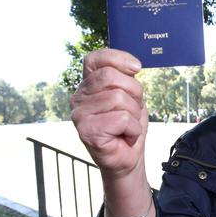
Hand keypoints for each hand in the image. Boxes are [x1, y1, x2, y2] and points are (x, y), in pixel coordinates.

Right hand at [70, 48, 147, 179]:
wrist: (128, 158)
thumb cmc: (128, 125)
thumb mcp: (130, 95)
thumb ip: (125, 78)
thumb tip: (133, 66)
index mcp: (88, 85)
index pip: (95, 59)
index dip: (118, 58)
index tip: (136, 68)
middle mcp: (79, 97)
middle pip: (111, 77)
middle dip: (134, 92)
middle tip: (133, 110)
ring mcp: (80, 115)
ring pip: (119, 98)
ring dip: (134, 114)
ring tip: (127, 125)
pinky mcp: (87, 131)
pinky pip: (122, 119)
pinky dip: (133, 129)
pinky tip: (125, 136)